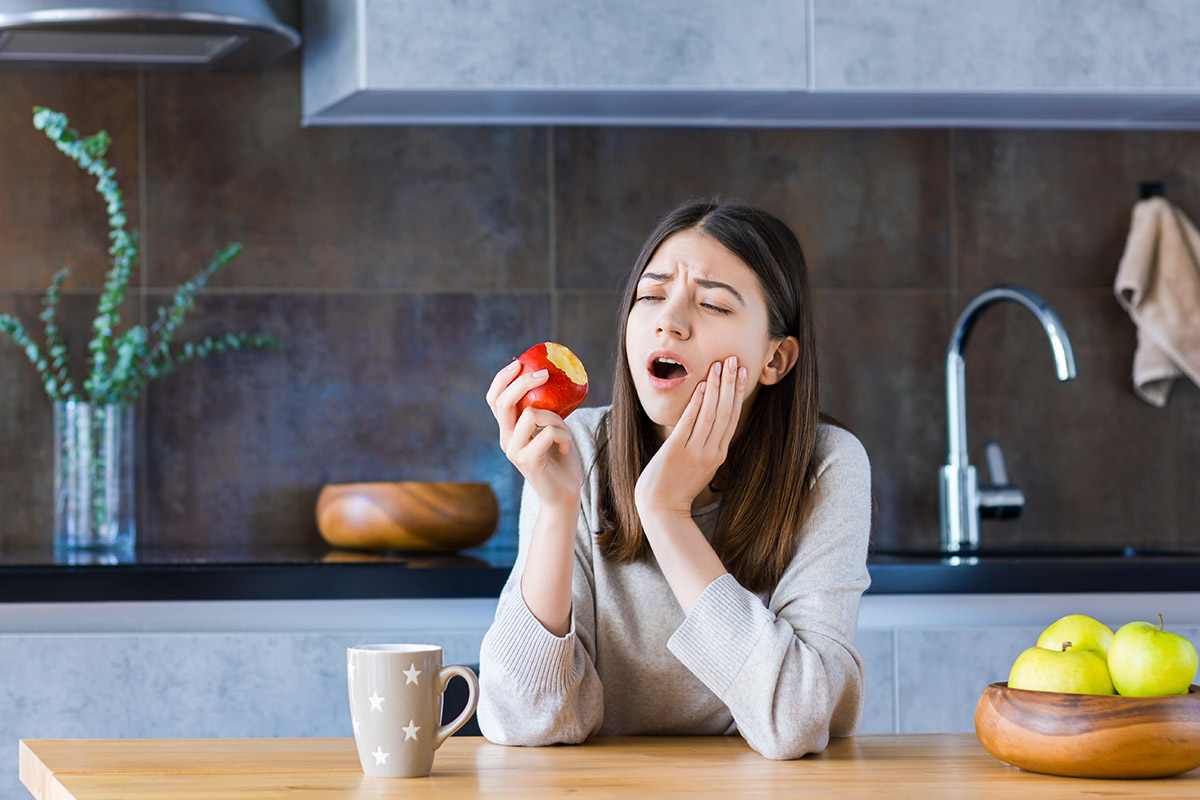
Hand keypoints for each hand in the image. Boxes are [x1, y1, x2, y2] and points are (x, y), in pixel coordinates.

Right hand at [486, 360, 581, 510]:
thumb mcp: (552, 429)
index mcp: (508, 430)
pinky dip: (563, 435)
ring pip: (531, 415)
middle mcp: (506, 439)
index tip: (519, 363)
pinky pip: (547, 433)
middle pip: (503, 402)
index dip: (502, 378)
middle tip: (545, 373)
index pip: (494, 399)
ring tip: (564, 433)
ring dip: (556, 418)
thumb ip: (545, 411)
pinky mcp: (527, 461)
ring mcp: (514, 451)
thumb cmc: (561, 460)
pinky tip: (565, 448)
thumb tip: (550, 379)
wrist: (564, 496)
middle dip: (524, 382)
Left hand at [635, 355, 747, 517]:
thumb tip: (708, 420)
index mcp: (719, 454)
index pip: (732, 418)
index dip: (737, 393)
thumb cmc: (677, 485)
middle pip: (726, 412)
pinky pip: (689, 422)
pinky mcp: (677, 451)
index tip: (742, 373)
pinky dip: (697, 402)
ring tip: (720, 365)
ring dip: (716, 387)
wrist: (661, 508)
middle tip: (735, 360)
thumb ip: (707, 445)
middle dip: (731, 384)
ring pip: (711, 413)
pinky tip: (701, 385)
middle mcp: (711, 452)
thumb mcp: (700, 466)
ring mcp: (695, 451)